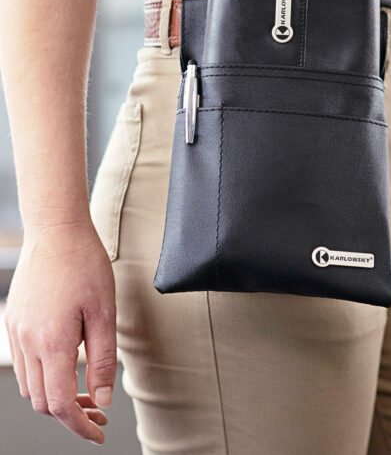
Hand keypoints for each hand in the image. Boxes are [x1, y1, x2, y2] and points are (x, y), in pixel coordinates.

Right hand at [5, 218, 116, 444]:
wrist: (56, 231)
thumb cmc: (84, 265)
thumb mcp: (104, 313)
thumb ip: (103, 359)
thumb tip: (102, 398)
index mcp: (51, 342)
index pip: (59, 404)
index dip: (80, 425)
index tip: (98, 431)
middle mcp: (27, 341)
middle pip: (41, 400)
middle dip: (70, 413)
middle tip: (98, 410)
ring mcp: (16, 330)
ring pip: (30, 384)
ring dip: (55, 396)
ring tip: (84, 390)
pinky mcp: (14, 320)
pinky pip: (24, 362)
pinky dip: (43, 374)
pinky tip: (66, 363)